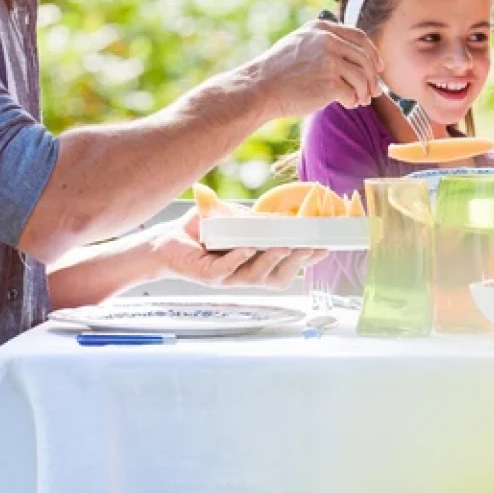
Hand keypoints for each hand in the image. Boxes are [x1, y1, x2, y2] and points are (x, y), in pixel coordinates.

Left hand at [150, 210, 323, 289]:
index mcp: (255, 265)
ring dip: (272, 261)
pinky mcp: (206, 277)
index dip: (306, 261)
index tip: (325, 248)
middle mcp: (244, 276)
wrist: (167, 240)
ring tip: (286, 246)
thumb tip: (283, 214)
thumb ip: (256, 221)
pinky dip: (239, 259)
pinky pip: (226, 271)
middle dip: (297, 264)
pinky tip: (249, 247)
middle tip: (311, 247)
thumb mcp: (235, 220)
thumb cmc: (203, 231)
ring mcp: (226, 278)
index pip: (287, 268)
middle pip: (278, 278)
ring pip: (256, 277)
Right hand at [252, 19, 382, 118]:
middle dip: (373, 77)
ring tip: (360, 101)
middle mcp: (328, 40)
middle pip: (365, 58)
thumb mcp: (300, 44)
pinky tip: (347, 104)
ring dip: (365, 91)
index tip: (378, 67)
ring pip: (363, 77)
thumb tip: (355, 55)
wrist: (259, 89)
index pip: (360, 37)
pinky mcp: (330, 82)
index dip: (373, 54)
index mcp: (322, 29)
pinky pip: (353, 93)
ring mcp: (330, 60)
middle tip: (374, 92)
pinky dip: (353, 101)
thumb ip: (325, 43)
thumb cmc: (278, 72)